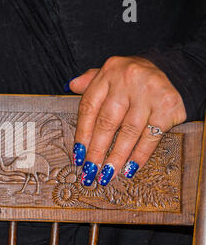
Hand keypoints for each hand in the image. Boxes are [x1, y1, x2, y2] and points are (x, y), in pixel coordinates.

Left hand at [68, 56, 186, 185]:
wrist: (174, 69)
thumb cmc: (133, 78)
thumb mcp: (110, 73)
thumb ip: (90, 81)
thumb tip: (71, 85)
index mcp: (108, 73)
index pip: (89, 108)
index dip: (81, 134)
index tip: (77, 156)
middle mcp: (127, 80)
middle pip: (106, 122)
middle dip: (96, 151)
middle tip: (90, 171)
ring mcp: (148, 92)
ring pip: (128, 132)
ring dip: (116, 157)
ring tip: (107, 175)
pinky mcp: (168, 105)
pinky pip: (150, 136)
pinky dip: (139, 155)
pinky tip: (130, 168)